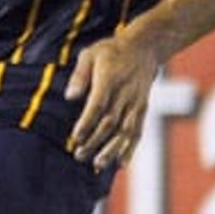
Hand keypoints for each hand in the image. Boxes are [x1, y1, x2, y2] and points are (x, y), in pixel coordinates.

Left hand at [64, 31, 162, 169]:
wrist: (145, 48)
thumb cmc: (111, 52)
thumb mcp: (90, 54)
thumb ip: (80, 75)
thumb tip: (69, 96)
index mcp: (110, 79)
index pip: (98, 105)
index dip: (87, 123)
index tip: (75, 137)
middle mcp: (125, 93)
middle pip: (110, 122)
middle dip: (94, 141)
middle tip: (79, 155)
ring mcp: (136, 103)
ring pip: (124, 131)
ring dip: (111, 150)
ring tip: (98, 164)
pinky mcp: (142, 109)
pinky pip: (137, 131)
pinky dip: (130, 149)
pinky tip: (121, 164)